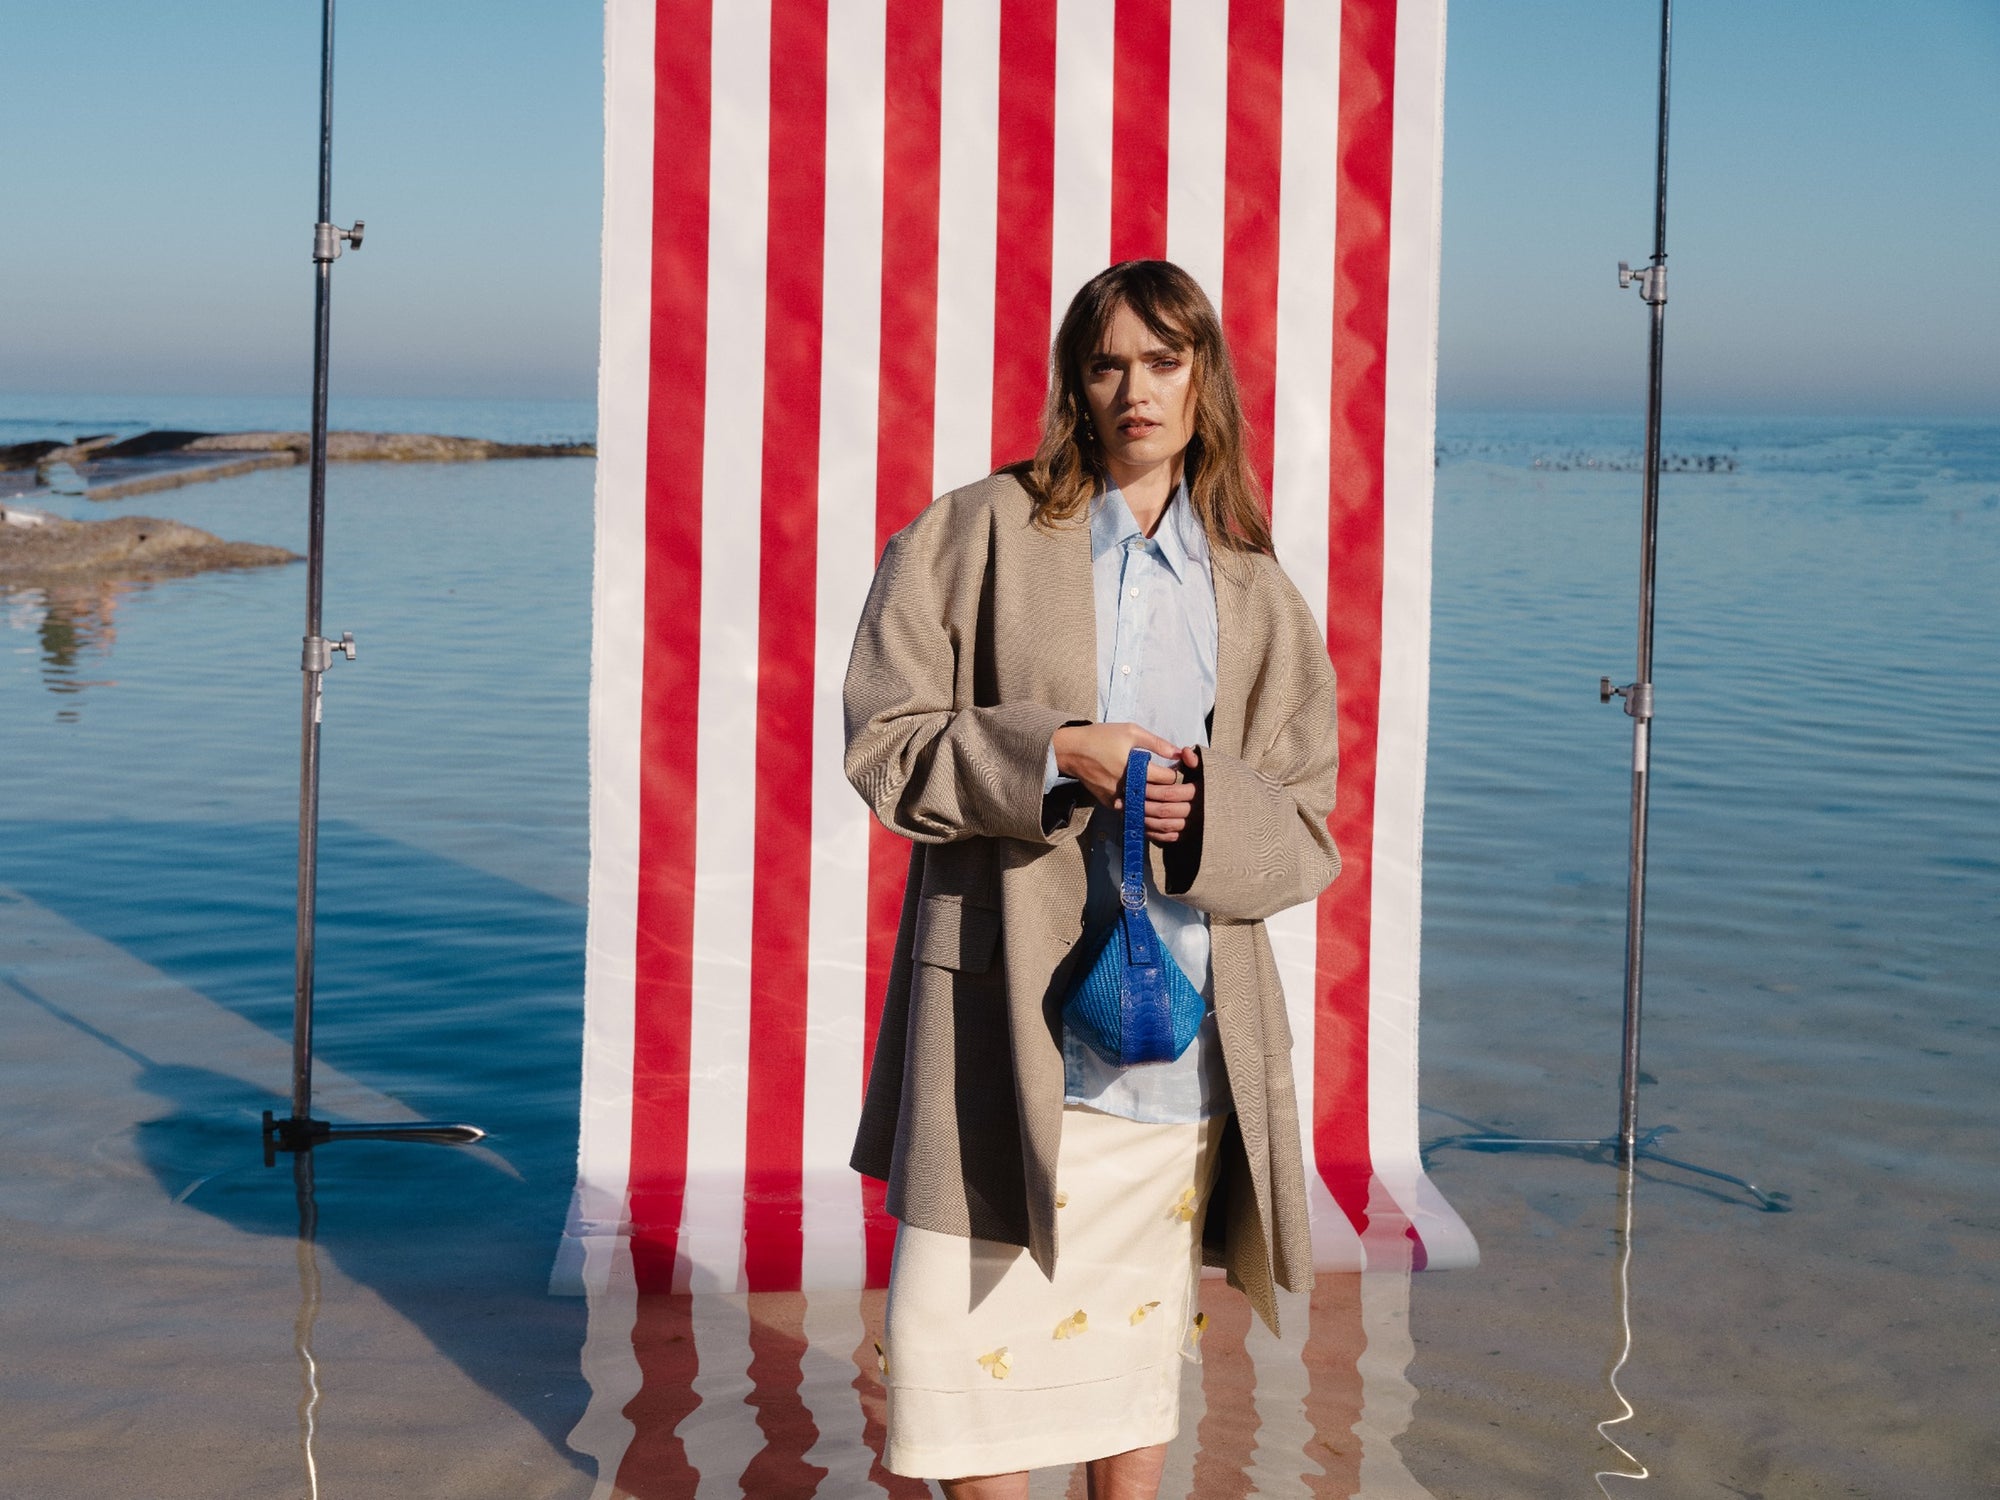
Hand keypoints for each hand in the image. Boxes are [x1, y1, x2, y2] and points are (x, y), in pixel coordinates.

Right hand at [1051, 725, 1200, 843]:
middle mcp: (1126, 786)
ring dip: (1152, 800)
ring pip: (1143, 805)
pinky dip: (1136, 805)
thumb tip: (1178, 752)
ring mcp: (1117, 798)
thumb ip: (1156, 743)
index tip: (1174, 770)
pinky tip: (1140, 796)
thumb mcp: (1131, 731)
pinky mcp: (1108, 803)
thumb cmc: (1101, 737)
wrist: (1072, 750)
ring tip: (1156, 790)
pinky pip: (1129, 808)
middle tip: (1168, 783)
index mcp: (1135, 768)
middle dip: (1166, 790)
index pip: (1166, 779)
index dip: (1174, 774)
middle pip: (1157, 795)